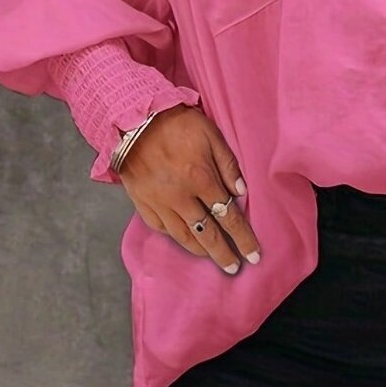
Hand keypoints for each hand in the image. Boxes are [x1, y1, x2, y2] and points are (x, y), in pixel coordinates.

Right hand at [117, 105, 260, 275]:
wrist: (132, 118)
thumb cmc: (176, 122)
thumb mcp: (210, 134)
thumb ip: (227, 165)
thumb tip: (241, 193)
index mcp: (200, 178)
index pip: (228, 215)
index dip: (242, 237)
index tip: (253, 255)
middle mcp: (180, 197)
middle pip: (207, 233)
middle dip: (223, 253)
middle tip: (234, 268)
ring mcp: (158, 202)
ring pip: (183, 235)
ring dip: (201, 250)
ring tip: (213, 259)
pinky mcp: (142, 202)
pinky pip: (161, 228)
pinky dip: (175, 237)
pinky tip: (186, 241)